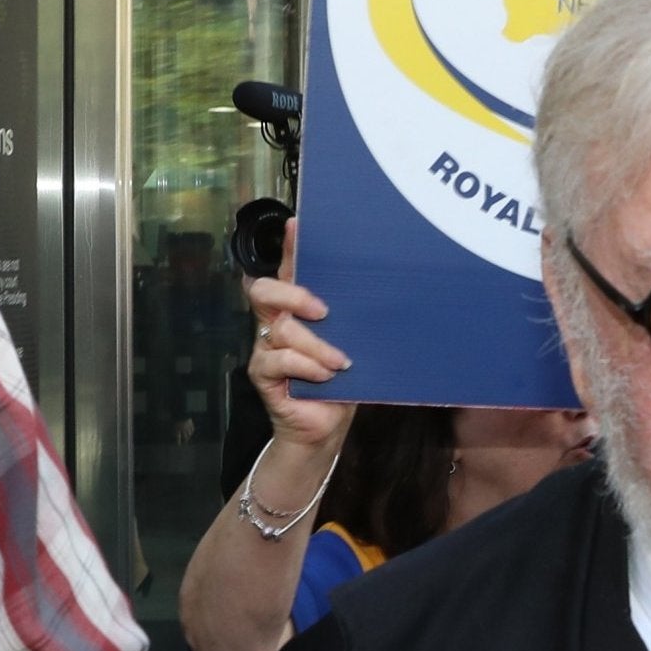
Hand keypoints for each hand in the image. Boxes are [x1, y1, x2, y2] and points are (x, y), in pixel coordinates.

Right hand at [245, 222, 353, 451]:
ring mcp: (266, 347)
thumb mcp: (354, 345)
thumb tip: (387, 293)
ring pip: (281, 330)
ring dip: (315, 346)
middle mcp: (277, 322)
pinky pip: (277, 360)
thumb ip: (355, 321)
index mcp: (298, 309)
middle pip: (265, 291)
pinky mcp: (263, 374)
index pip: (289, 271)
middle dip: (293, 295)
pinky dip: (305, 367)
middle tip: (324, 311)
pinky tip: (325, 377)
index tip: (298, 224)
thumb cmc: (343, 382)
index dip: (291, 248)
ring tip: (340, 363)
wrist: (326, 426)